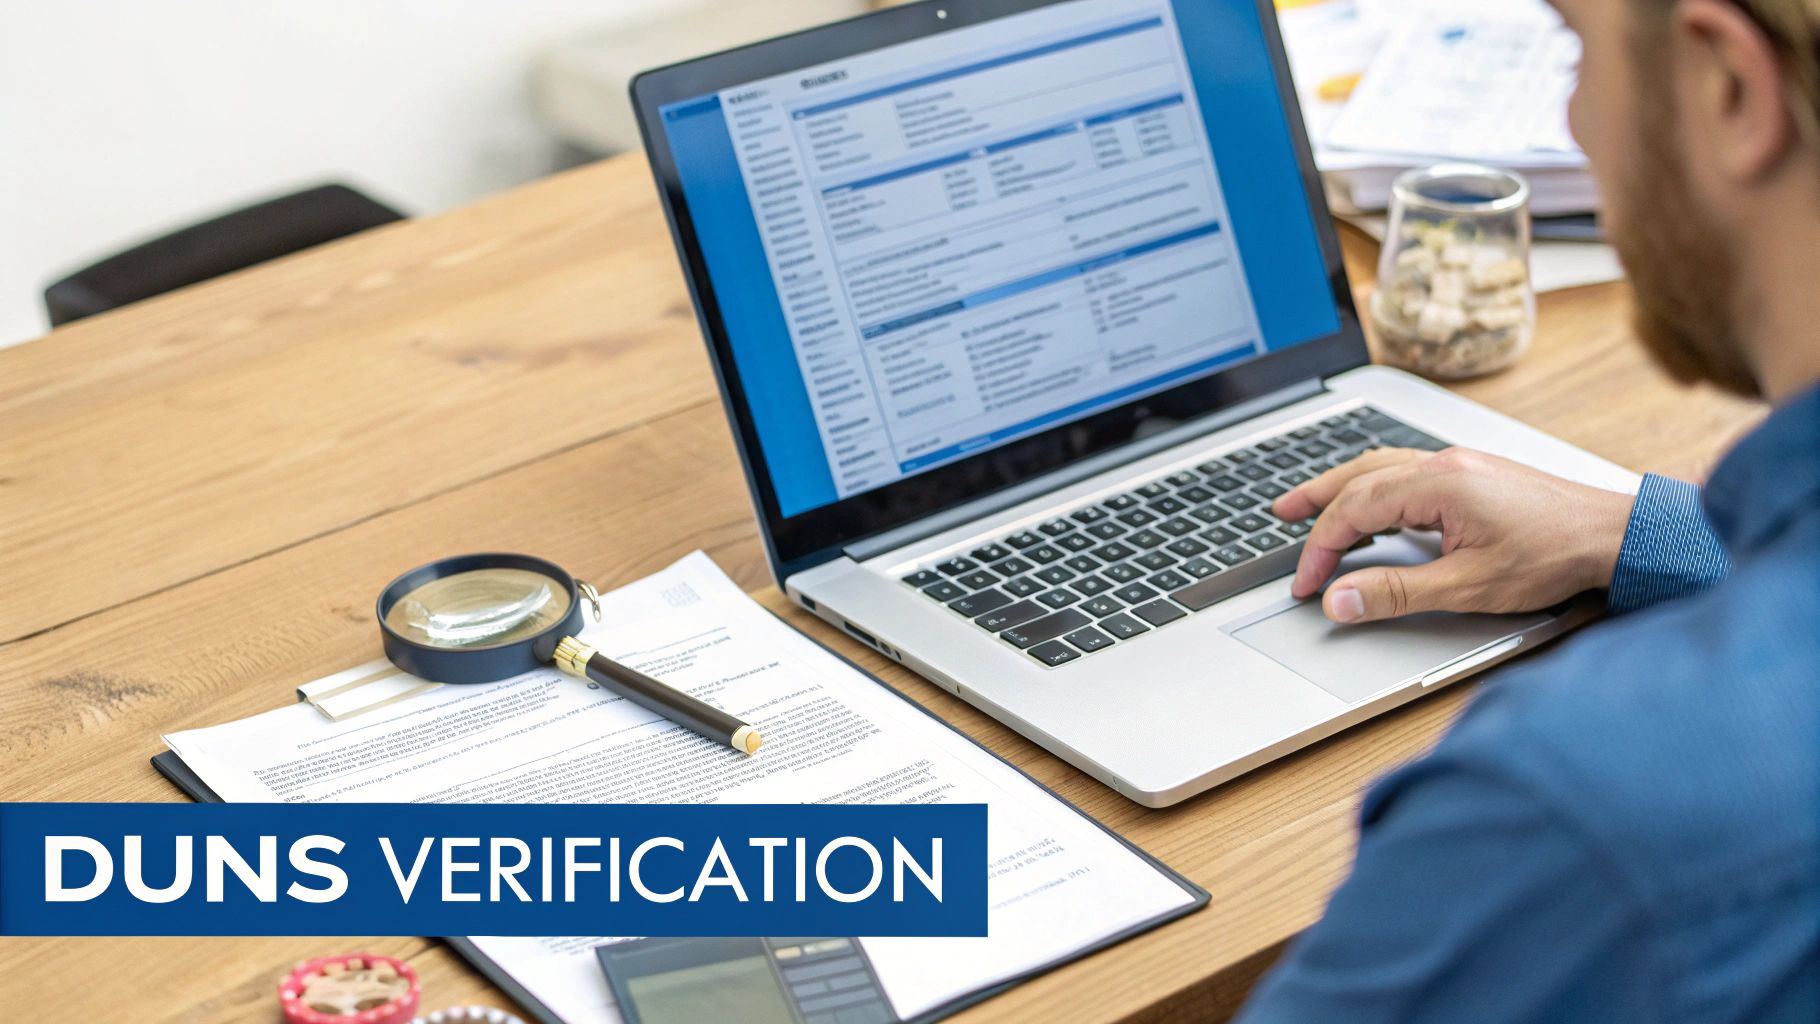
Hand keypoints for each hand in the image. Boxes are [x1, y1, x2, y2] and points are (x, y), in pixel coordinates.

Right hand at [1270, 447, 1635, 623]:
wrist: (1617, 535)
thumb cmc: (1556, 555)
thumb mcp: (1469, 587)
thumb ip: (1397, 593)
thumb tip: (1342, 600)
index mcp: (1438, 483)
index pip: (1354, 510)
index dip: (1321, 548)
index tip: (1307, 582)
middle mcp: (1445, 463)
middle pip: (1358, 475)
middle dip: (1315, 498)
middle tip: (1281, 514)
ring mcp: (1461, 464)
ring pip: (1381, 466)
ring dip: (1342, 485)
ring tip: (1313, 501)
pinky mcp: (1475, 474)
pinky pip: (1407, 469)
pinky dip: (1375, 484)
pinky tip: (1375, 502)